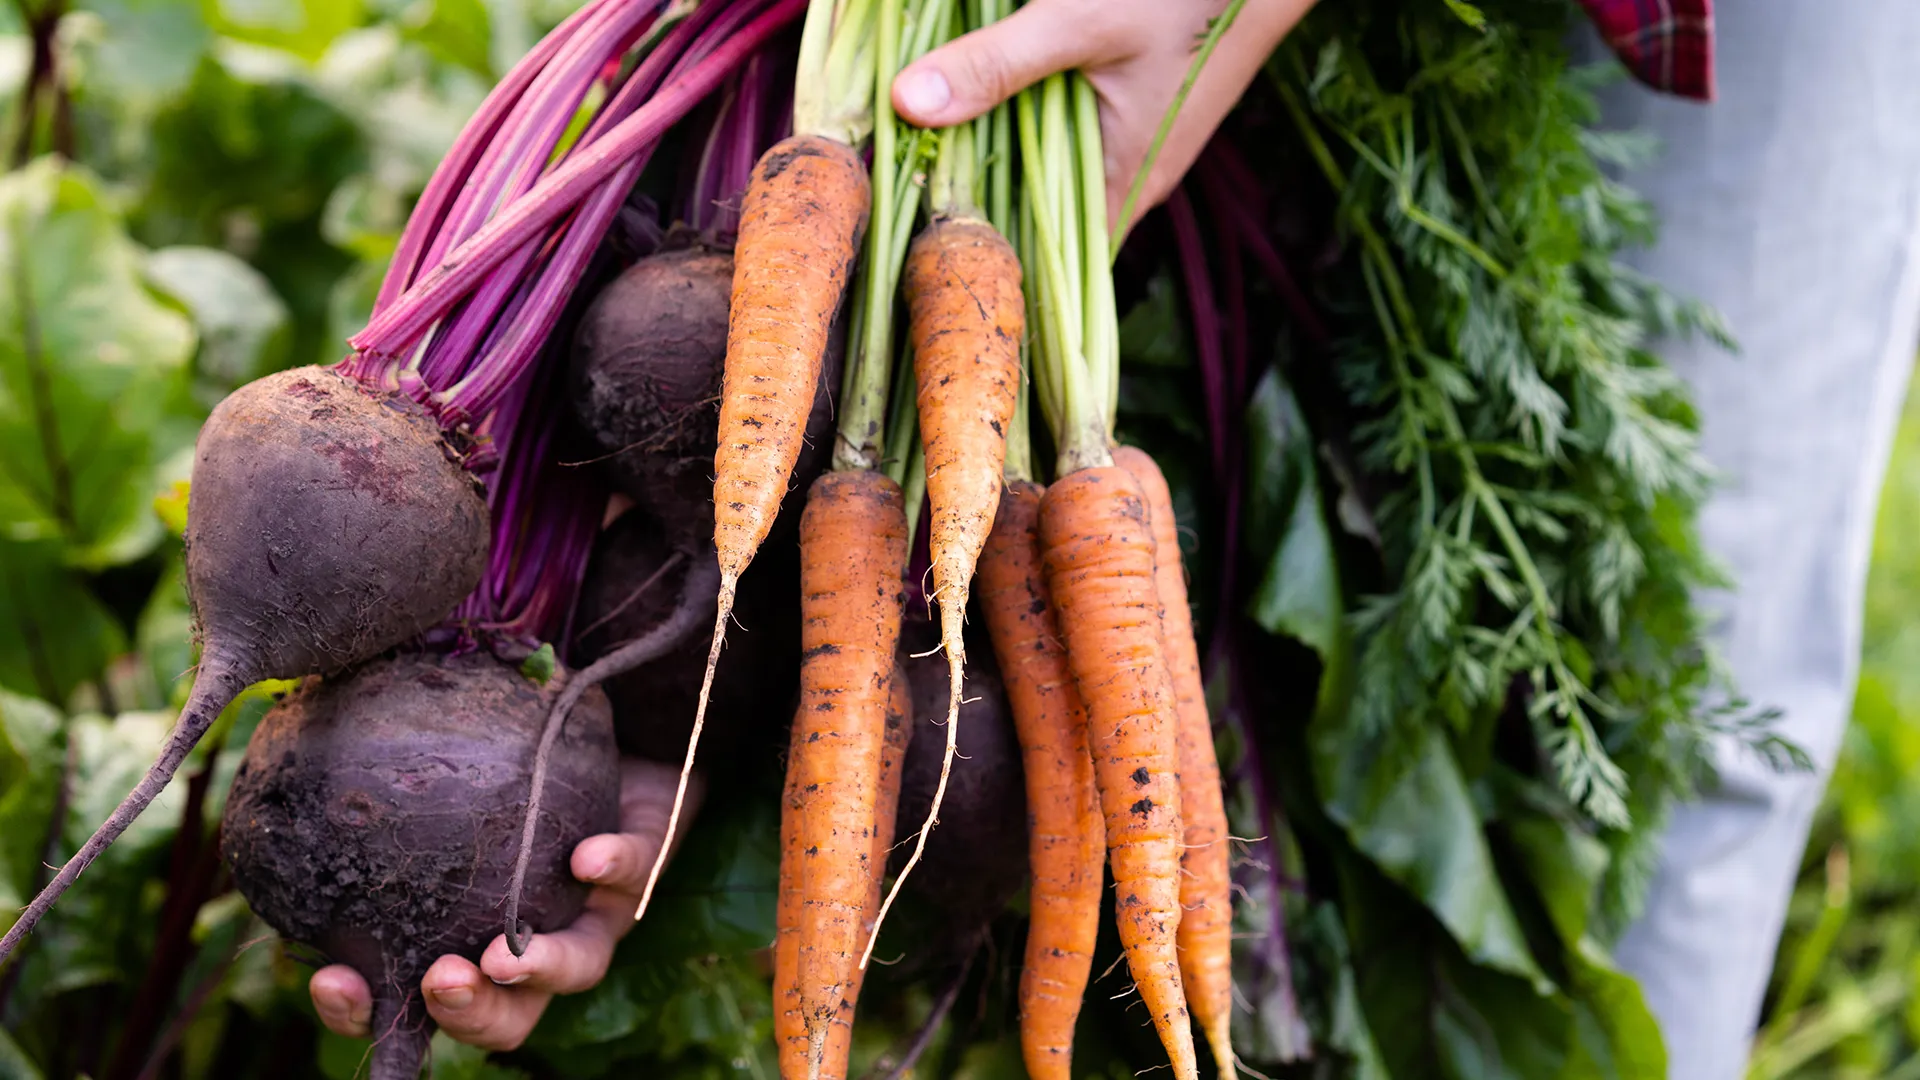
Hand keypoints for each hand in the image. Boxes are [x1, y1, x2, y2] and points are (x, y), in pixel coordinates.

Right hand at [309, 759, 701, 1051]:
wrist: (621, 733)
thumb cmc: (508, 765)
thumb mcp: (442, 779)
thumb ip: (384, 781)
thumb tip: (297, 734)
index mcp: (471, 936)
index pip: (413, 1001)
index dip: (369, 1008)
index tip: (336, 981)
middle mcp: (539, 941)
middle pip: (506, 1017)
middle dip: (467, 1012)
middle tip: (439, 980)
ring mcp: (597, 908)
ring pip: (578, 968)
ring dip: (538, 969)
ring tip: (501, 955)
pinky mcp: (647, 860)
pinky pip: (636, 870)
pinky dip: (614, 867)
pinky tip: (586, 858)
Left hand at [891, 0, 1316, 231]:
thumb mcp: (1079, 23)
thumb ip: (997, 65)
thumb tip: (907, 105)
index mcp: (1125, 184)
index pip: (1045, 257)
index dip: (986, 251)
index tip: (917, 240)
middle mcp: (1132, 178)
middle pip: (1038, 209)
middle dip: (978, 195)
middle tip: (902, 183)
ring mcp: (1136, 143)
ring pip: (1048, 165)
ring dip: (998, 150)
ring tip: (925, 144)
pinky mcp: (1134, 108)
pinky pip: (1066, 131)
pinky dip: (1026, 113)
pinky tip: (983, 93)